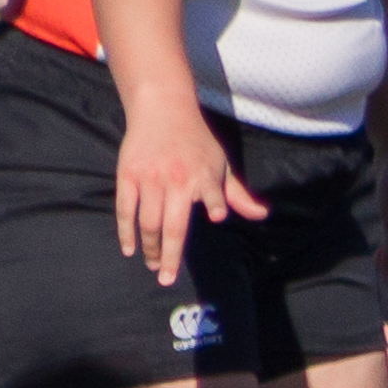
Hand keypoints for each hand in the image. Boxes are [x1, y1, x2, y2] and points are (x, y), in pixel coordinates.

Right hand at [113, 103, 261, 283]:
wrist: (163, 109)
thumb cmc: (197, 142)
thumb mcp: (221, 164)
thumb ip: (237, 194)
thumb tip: (262, 215)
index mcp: (203, 176)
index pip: (213, 196)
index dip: (215, 204)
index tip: (216, 217)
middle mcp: (177, 179)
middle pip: (171, 226)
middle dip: (168, 256)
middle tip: (166, 278)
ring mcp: (150, 178)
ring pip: (147, 222)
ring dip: (149, 248)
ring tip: (152, 264)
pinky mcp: (128, 175)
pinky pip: (125, 209)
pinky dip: (126, 232)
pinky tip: (130, 249)